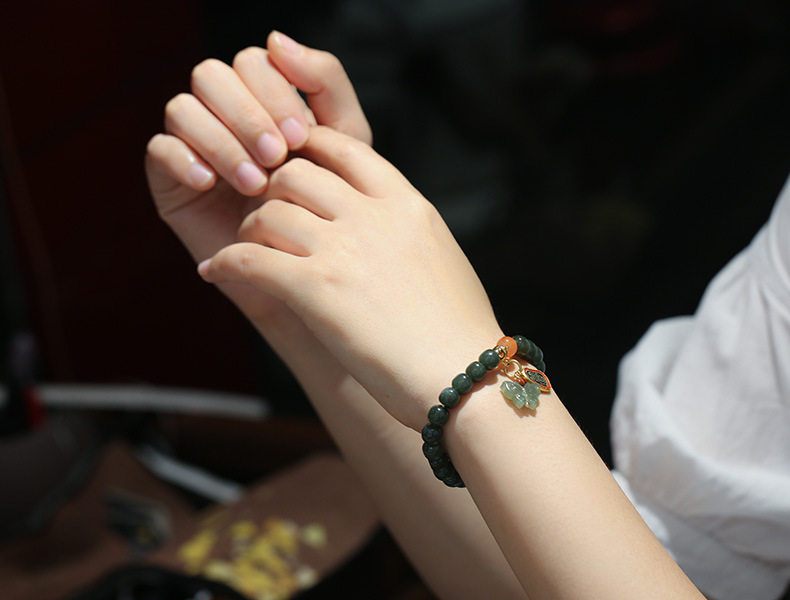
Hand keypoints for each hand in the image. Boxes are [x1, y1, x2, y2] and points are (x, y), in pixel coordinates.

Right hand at [145, 32, 370, 326]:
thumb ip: (324, 84)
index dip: (274, 92)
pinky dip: (185, 160)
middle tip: (277, 157)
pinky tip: (212, 185)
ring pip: (182, 107)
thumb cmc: (330, 206)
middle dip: (247, 114)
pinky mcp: (172, 180)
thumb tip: (276, 38)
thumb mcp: (343, 143)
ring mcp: (195, 144)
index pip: (252, 62)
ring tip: (253, 183)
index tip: (301, 137)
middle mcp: (225, 114)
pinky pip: (158, 149)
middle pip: (212, 75)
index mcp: (265, 98)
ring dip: (221, 141)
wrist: (308, 270)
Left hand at [198, 126, 502, 429]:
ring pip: (267, 213)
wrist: (466, 379)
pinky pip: (250, 258)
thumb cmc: (459, 330)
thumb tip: (380, 224)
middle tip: (262, 218)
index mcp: (407, 204)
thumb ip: (403, 228)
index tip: (291, 169)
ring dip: (247, 230)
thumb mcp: (440, 256)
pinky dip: (226, 263)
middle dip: (270, 192)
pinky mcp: (317, 290)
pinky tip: (217, 272)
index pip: (344, 147)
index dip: (307, 150)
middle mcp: (373, 215)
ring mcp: (344, 249)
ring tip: (243, 251)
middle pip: (295, 173)